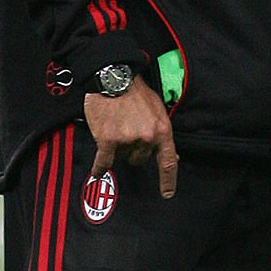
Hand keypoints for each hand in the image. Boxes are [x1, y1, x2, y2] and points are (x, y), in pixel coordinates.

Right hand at [84, 76, 178, 197]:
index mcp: (162, 129)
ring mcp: (127, 140)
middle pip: (140, 159)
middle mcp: (147, 137)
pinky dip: (99, 167)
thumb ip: (161, 133)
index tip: (167, 194)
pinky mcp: (108, 141)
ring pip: (122, 158)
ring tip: (115, 127)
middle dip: (133, 149)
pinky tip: (97, 171)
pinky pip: (104, 163)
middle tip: (127, 129)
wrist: (113, 76)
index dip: (168, 180)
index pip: (168, 161)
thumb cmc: (136, 92)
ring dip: (118, 149)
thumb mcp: (157, 109)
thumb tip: (173, 156)